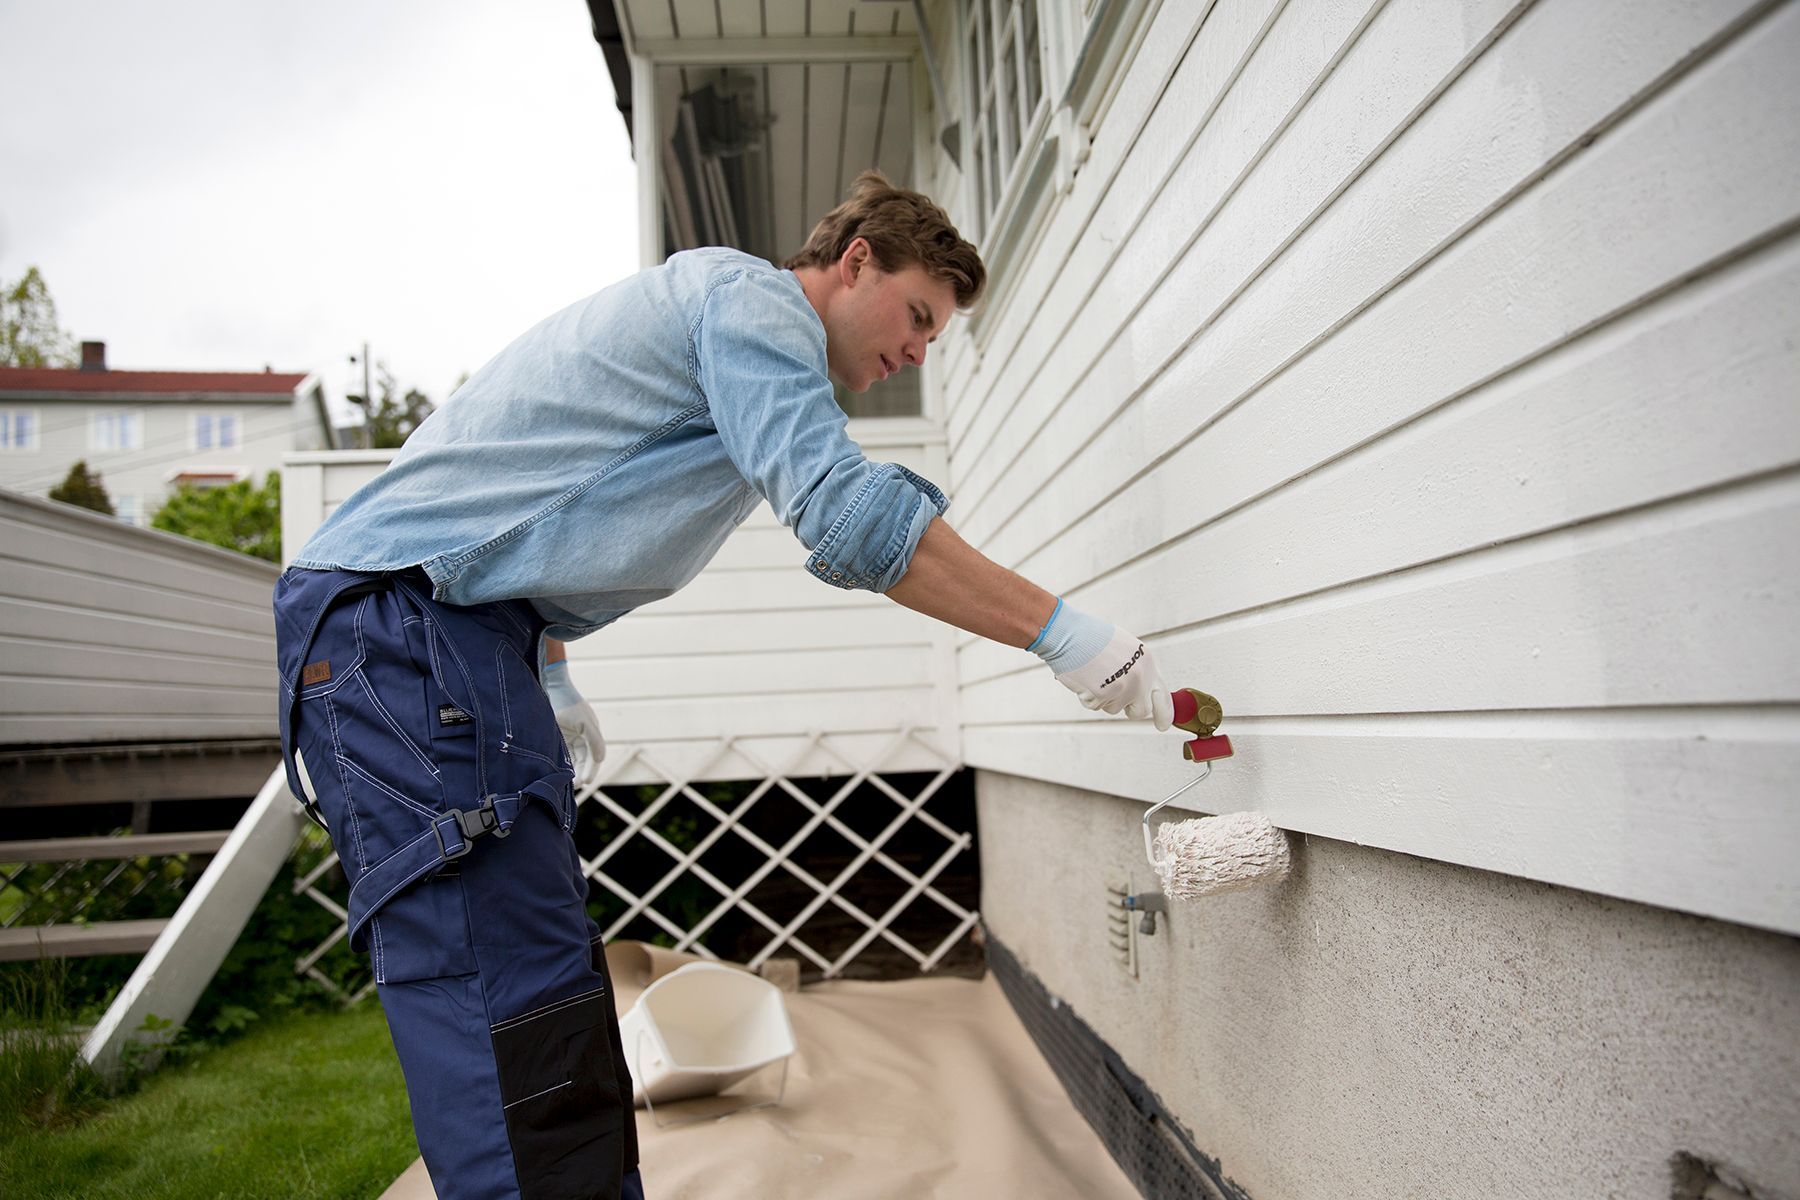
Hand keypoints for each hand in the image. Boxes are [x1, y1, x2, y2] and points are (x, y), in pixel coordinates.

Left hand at [542, 659, 605, 781]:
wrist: (551, 686)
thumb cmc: (568, 703)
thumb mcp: (584, 723)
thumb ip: (595, 741)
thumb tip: (602, 759)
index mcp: (592, 731)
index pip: (594, 755)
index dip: (591, 769)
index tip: (586, 782)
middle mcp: (583, 735)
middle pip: (585, 759)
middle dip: (582, 772)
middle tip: (576, 785)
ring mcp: (571, 735)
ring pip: (574, 758)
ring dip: (573, 769)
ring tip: (569, 783)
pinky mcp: (559, 735)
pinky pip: (564, 753)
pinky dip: (565, 762)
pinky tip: (561, 772)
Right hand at [1028, 599, 1173, 729]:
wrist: (1069, 634)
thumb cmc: (1091, 637)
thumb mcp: (1124, 648)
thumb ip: (1136, 668)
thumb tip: (1141, 692)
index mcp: (1147, 662)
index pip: (1162, 695)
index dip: (1164, 713)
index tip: (1163, 725)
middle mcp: (1140, 678)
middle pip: (1141, 710)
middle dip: (1130, 709)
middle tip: (1115, 698)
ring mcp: (1123, 688)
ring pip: (1114, 708)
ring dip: (1103, 698)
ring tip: (1092, 674)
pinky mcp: (1104, 696)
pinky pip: (1095, 705)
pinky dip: (1086, 696)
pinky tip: (1083, 677)